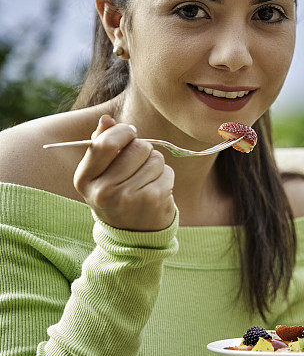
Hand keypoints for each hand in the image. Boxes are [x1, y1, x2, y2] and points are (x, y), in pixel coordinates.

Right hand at [73, 114, 175, 231]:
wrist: (132, 237)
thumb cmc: (116, 195)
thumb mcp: (100, 174)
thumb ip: (102, 144)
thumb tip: (106, 119)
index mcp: (84, 179)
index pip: (106, 143)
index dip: (123, 132)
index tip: (130, 134)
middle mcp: (103, 191)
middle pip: (137, 147)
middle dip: (143, 150)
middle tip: (139, 164)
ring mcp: (128, 197)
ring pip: (155, 158)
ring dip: (155, 165)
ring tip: (146, 181)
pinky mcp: (152, 201)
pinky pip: (167, 172)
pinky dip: (165, 178)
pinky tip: (156, 191)